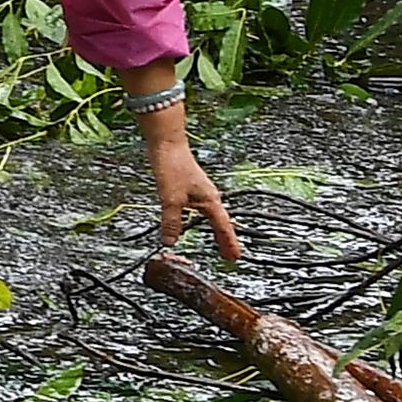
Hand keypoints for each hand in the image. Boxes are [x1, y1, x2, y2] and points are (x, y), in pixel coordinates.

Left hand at [153, 139, 243, 262]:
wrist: (167, 143)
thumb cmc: (174, 166)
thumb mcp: (171, 198)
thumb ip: (172, 221)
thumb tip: (171, 241)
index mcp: (210, 200)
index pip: (223, 227)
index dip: (228, 243)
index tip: (235, 258)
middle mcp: (209, 197)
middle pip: (221, 223)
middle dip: (225, 239)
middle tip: (230, 256)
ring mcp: (200, 192)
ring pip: (212, 216)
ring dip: (215, 230)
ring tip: (218, 243)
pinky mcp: (190, 187)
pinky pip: (201, 209)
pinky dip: (202, 220)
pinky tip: (195, 221)